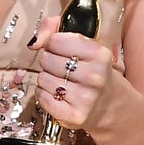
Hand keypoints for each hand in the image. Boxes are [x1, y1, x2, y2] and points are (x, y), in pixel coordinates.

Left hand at [31, 16, 120, 130]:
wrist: (110, 104)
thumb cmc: (92, 70)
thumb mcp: (83, 43)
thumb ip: (54, 28)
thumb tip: (34, 42)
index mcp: (99, 54)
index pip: (55, 41)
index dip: (52, 43)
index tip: (60, 49)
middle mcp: (94, 76)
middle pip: (47, 60)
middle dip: (49, 61)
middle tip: (62, 67)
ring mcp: (85, 98)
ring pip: (42, 79)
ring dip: (47, 79)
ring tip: (62, 81)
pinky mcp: (74, 116)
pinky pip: (42, 97)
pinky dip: (44, 94)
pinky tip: (57, 94)